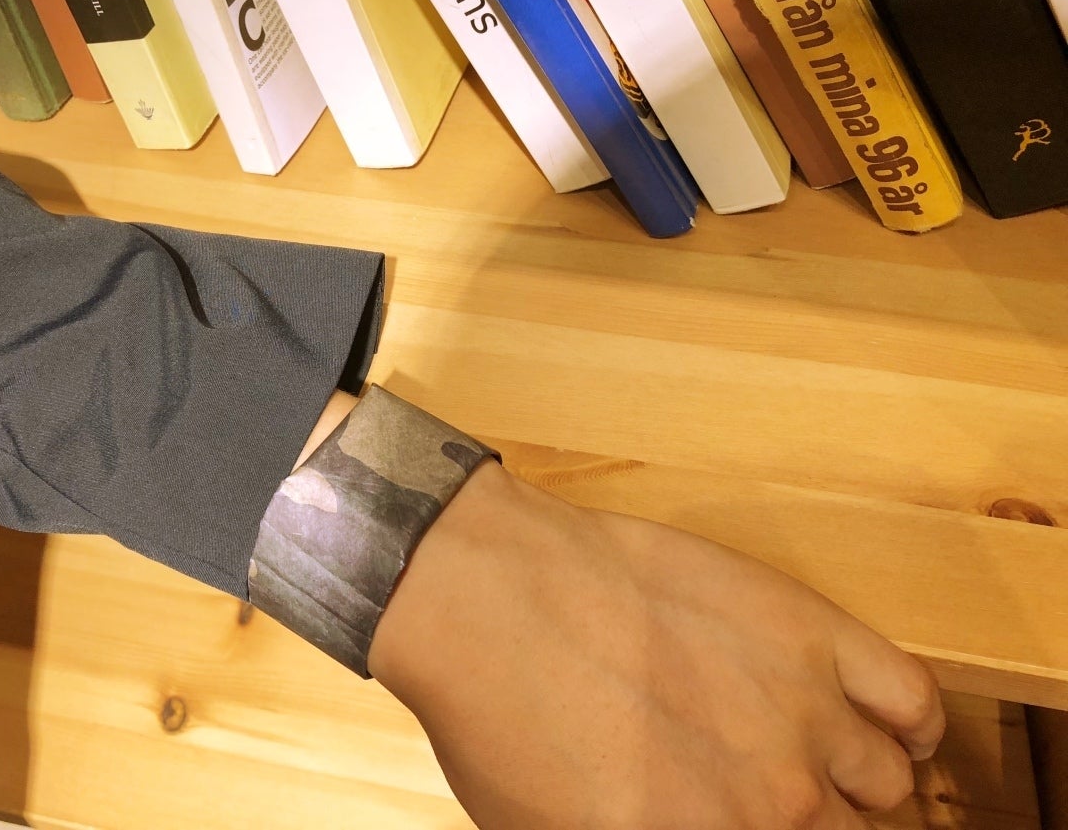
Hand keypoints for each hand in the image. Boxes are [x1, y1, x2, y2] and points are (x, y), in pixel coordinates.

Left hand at [368, 462, 943, 829]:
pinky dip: (913, 724)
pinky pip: (911, 697)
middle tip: (772, 804)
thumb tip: (681, 825)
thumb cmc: (497, 719)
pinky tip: (880, 725)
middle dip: (816, 827)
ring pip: (888, 783)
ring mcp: (799, 713)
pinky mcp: (807, 630)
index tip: (758, 822)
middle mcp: (773, 805)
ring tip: (815, 765)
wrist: (486, 594)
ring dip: (859, 785)